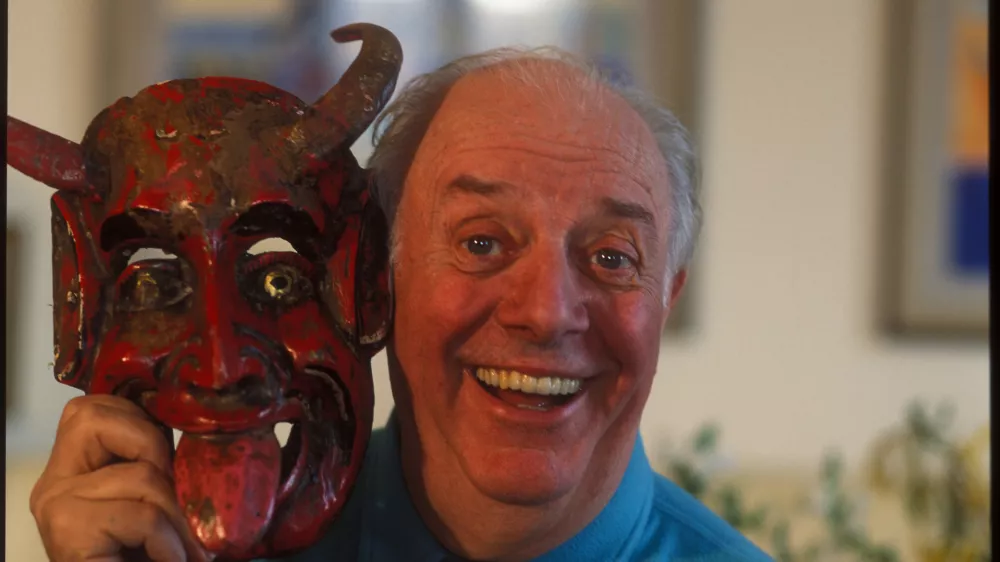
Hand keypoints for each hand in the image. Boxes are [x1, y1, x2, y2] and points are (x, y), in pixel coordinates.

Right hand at [30, 395, 211, 561]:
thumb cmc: (144, 554)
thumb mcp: (154, 498)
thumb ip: (158, 465)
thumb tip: (200, 428)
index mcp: (73, 468)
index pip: (96, 407)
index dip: (144, 423)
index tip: (172, 464)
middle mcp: (54, 483)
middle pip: (102, 420)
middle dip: (158, 455)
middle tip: (180, 504)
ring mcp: (56, 507)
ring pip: (140, 475)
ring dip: (177, 516)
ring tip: (185, 548)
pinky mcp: (68, 535)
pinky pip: (140, 515)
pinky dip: (169, 542)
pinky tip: (170, 559)